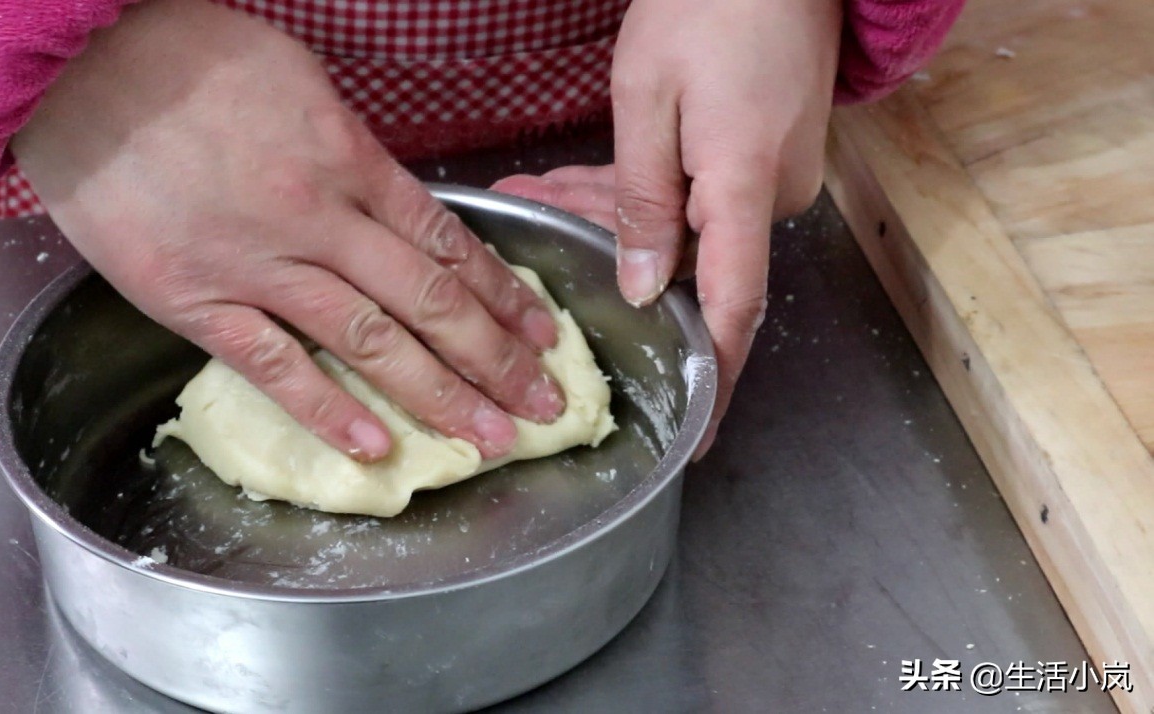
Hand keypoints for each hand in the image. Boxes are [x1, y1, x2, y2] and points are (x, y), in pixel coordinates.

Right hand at [13, 0, 564, 462]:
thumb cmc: (188, 57)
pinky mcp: (193, 299)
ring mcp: (257, 262)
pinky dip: (327, 408)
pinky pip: (272, 363)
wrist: (78, 63)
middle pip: (428, 301)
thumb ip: (352, 154)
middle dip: (493, 360)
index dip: (503, 296)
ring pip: (369, 341)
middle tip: (540, 407)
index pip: (448, 244)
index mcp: (349, 160)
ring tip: (487, 438)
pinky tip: (376, 444)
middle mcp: (319, 217)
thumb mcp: (299, 84)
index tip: (542, 336)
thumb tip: (392, 203)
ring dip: (437, 395)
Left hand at [494, 0, 841, 458]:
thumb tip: (644, 287)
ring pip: (683, 225)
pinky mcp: (762, 157)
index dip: (711, 381)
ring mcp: (772, 177)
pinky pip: (697, 193)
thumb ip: (639, 199)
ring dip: (615, 218)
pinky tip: (584, 180)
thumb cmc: (714, 4)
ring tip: (539, 195)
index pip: (731, 311)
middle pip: (686, 262)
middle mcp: (768, 196)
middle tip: (532, 230)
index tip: (694, 437)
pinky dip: (646, 190)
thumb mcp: (650, 96)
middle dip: (608, 259)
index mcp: (741, 187)